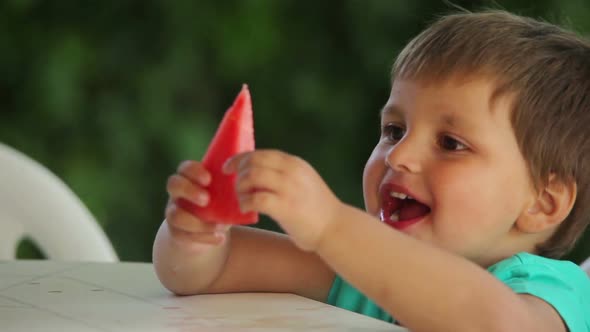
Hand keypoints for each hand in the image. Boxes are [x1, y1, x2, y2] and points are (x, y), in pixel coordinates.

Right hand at [165, 160, 229, 250]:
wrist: (208, 232)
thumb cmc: (220, 205)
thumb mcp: (225, 195)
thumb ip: (232, 188)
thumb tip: (252, 185)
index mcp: (190, 179)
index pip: (185, 168)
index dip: (194, 171)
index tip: (209, 179)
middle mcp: (178, 194)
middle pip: (173, 184)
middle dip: (189, 190)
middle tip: (207, 199)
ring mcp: (174, 213)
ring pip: (174, 215)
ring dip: (196, 221)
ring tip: (218, 226)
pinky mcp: (177, 233)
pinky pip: (184, 235)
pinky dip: (204, 238)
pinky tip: (220, 238)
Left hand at [223, 150, 342, 251]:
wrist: (335, 227)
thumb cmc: (315, 208)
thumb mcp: (303, 180)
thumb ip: (283, 173)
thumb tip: (253, 171)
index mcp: (294, 163)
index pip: (260, 153)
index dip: (240, 159)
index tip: (228, 168)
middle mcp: (291, 171)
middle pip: (253, 162)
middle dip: (238, 173)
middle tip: (236, 187)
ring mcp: (289, 188)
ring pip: (251, 176)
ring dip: (240, 188)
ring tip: (243, 199)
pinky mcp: (286, 207)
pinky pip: (256, 198)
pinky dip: (245, 203)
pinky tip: (246, 209)